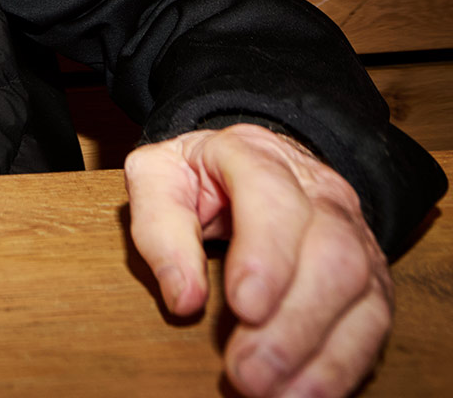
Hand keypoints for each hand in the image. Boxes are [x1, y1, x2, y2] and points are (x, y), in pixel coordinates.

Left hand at [124, 123, 392, 397]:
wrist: (249, 162)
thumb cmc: (197, 174)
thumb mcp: (156, 178)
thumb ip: (158, 228)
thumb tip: (183, 298)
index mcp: (257, 155)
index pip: (273, 196)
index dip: (266, 253)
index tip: (243, 306)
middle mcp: (319, 192)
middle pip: (330, 252)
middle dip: (292, 322)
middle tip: (248, 371)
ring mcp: (352, 232)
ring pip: (359, 289)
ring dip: (318, 351)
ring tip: (273, 391)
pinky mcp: (368, 275)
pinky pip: (372, 322)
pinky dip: (341, 364)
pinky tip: (308, 393)